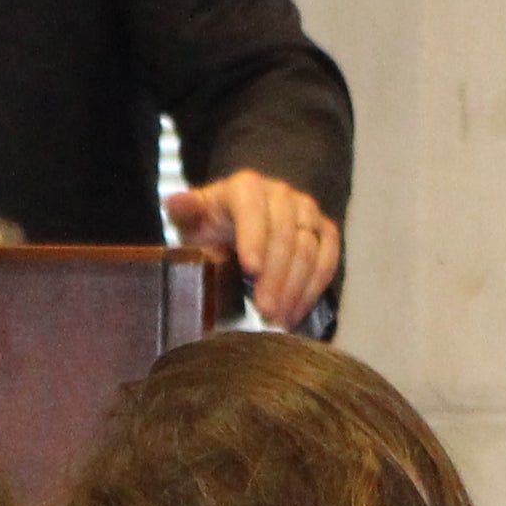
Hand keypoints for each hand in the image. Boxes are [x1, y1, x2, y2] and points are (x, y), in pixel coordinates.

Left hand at [167, 171, 341, 329]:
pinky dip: (313, 288)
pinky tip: (296, 312)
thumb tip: (177, 203)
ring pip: (309, 248)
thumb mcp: (191, 219)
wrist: (235, 229)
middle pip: (286, 234)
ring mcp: (306, 211)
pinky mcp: (323, 230)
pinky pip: (327, 258)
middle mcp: (281, 194)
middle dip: (276, 275)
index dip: (254, 237)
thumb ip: (184, 211)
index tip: (250, 269)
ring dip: (295, 287)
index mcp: (245, 187)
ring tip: (279, 318)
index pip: (253, 209)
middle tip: (266, 310)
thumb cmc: (211, 226)